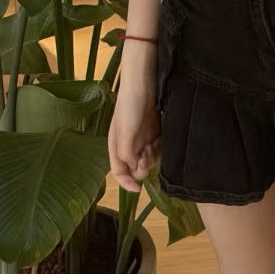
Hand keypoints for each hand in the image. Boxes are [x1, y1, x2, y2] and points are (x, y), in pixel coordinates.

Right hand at [108, 72, 160, 193]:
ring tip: (154, 145)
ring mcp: (140, 137)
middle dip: (142, 167)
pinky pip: (156, 147)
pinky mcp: (152, 130)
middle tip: (148, 156)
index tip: (138, 189)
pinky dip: (158, 148)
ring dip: (151, 157)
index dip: (126, 183)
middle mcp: (127, 144)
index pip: (119, 172)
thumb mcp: (124, 133)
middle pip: (134, 167)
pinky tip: (159, 140)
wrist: (142, 84)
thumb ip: (126, 154)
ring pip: (146, 158)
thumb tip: (133, 168)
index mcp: (115, 146)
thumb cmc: (129, 108)